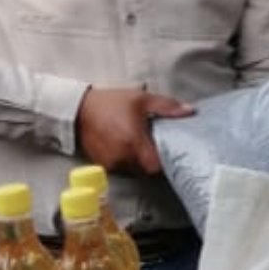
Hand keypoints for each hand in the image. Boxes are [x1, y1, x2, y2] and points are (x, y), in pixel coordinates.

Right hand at [77, 87, 194, 175]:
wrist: (77, 109)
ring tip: (138, 144)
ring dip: (138, 160)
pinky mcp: (102, 164)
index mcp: (133, 142)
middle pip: (145, 169)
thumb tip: (190, 111)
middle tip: (153, 144)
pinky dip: (125, 160)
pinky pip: (120, 168)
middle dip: (151, 159)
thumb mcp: (142, 99)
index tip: (167, 152)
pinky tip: (126, 146)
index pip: (155, 166)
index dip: (163, 161)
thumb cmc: (110, 103)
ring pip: (132, 170)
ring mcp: (110, 162)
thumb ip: (167, 107)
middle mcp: (122, 156)